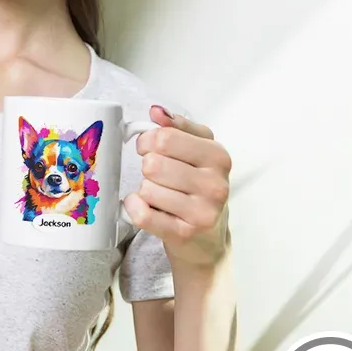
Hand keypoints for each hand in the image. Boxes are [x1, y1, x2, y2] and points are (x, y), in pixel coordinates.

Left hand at [122, 104, 231, 268]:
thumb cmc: (198, 188)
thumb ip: (178, 126)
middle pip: (153, 163)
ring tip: (158, 194)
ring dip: (144, 190)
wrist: (208, 239)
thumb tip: (156, 111)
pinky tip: (142, 206)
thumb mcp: (197, 150)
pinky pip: (143, 214)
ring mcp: (202, 212)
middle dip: (146, 167)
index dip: (147, 141)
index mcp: (217, 156)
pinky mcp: (184, 234)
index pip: (165, 137)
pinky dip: (134, 208)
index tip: (149, 148)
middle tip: (155, 174)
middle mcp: (215, 184)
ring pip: (146, 188)